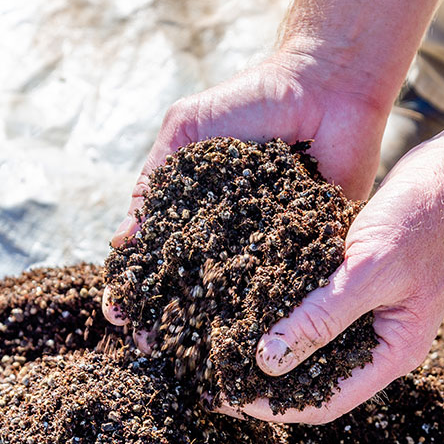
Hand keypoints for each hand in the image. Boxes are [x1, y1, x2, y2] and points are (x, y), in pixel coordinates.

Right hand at [102, 50, 390, 337]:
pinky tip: (252, 338)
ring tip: (191, 358)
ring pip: (234, 297)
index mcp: (192, 210)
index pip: (154, 258)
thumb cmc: (251, 99)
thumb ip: (154, 179)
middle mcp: (226, 234)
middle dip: (165, 319)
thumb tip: (122, 242)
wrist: (325, 85)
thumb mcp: (187, 130)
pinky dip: (270, 312)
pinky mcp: (310, 249)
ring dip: (210, 329)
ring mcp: (266, 245)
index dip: (133, 287)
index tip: (118, 311)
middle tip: (148, 346)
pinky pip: (288, 287)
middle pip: (189, 289)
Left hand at [221, 132, 443, 422]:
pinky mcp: (351, 282)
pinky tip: (239, 303)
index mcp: (393, 351)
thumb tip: (269, 362)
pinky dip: (275, 309)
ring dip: (263, 346)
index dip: (274, 407)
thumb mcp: (371, 269)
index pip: (325, 402)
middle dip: (262, 382)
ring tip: (215, 346)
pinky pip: (306, 307)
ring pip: (305, 343)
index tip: (227, 399)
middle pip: (311, 379)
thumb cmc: (426, 217)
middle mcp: (377, 339)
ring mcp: (365, 311)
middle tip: (210, 378)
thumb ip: (322, 317)